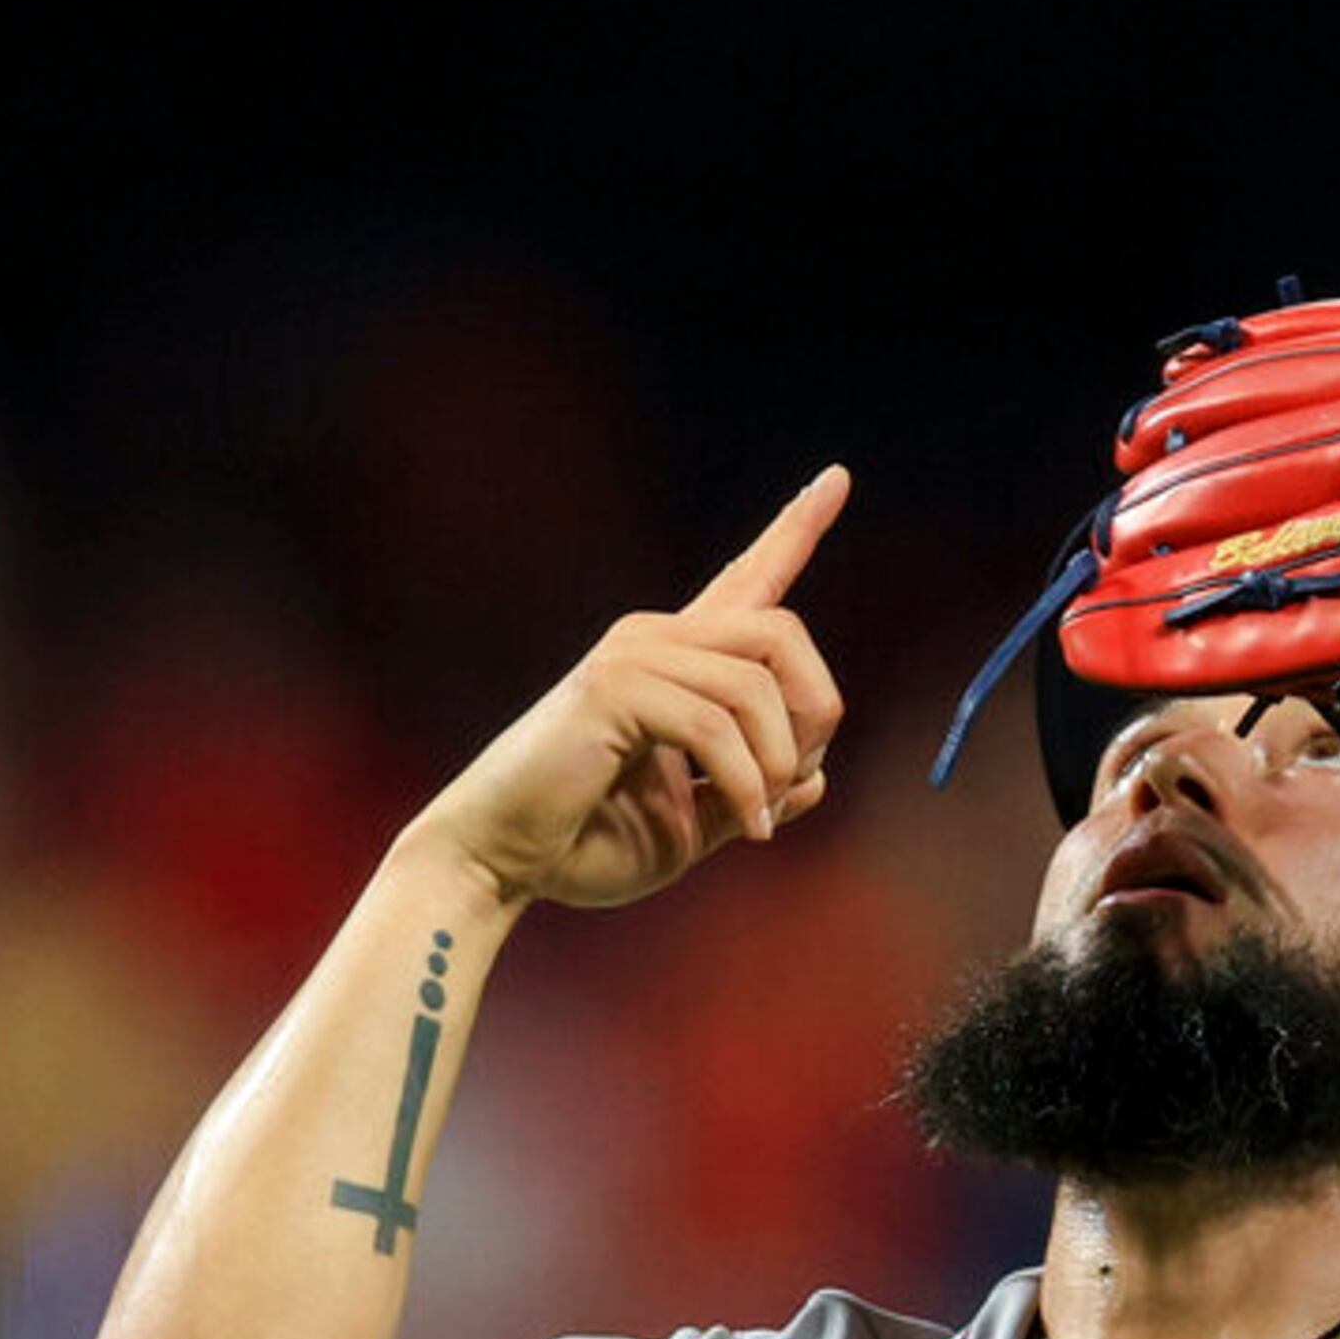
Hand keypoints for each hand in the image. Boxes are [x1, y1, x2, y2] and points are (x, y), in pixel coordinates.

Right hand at [427, 467, 849, 908]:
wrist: (501, 860)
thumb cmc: (585, 843)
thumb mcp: (694, 825)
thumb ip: (752, 793)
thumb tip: (818, 778)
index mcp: (676, 660)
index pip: (747, 578)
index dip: (795, 528)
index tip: (838, 478)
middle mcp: (655, 640)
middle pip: (781, 631)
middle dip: (815, 711)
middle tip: (794, 781)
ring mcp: (630, 656)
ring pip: (757, 681)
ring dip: (779, 760)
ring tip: (759, 818)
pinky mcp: (612, 688)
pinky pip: (715, 724)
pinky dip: (746, 784)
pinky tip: (747, 827)